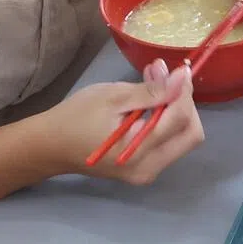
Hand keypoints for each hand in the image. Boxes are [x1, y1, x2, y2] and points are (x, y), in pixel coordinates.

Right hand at [46, 59, 203, 183]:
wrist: (51, 146)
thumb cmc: (76, 117)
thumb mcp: (113, 97)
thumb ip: (152, 91)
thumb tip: (183, 78)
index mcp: (139, 153)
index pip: (182, 120)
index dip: (184, 92)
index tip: (177, 71)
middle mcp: (150, 169)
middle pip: (191, 134)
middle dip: (184, 103)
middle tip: (165, 79)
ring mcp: (148, 172)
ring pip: (183, 139)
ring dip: (175, 110)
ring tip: (154, 84)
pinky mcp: (145, 169)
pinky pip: (169, 143)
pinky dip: (166, 121)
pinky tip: (150, 103)